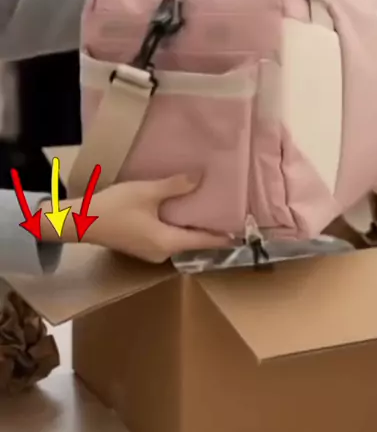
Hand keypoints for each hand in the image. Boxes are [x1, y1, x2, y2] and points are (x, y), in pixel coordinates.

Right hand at [41, 175, 229, 263]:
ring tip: (207, 209)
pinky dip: (178, 227)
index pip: (203, 241)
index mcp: (167, 242)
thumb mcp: (147, 192)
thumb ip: (175, 186)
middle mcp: (163, 253)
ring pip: (179, 240)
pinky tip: (181, 212)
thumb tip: (200, 178)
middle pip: (192, 242)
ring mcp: (151, 252)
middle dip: (208, 229)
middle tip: (226, 213)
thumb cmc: (114, 207)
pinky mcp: (141, 246)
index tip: (241, 232)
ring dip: (192, 227)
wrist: (81, 222)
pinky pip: (168, 238)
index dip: (222, 236)